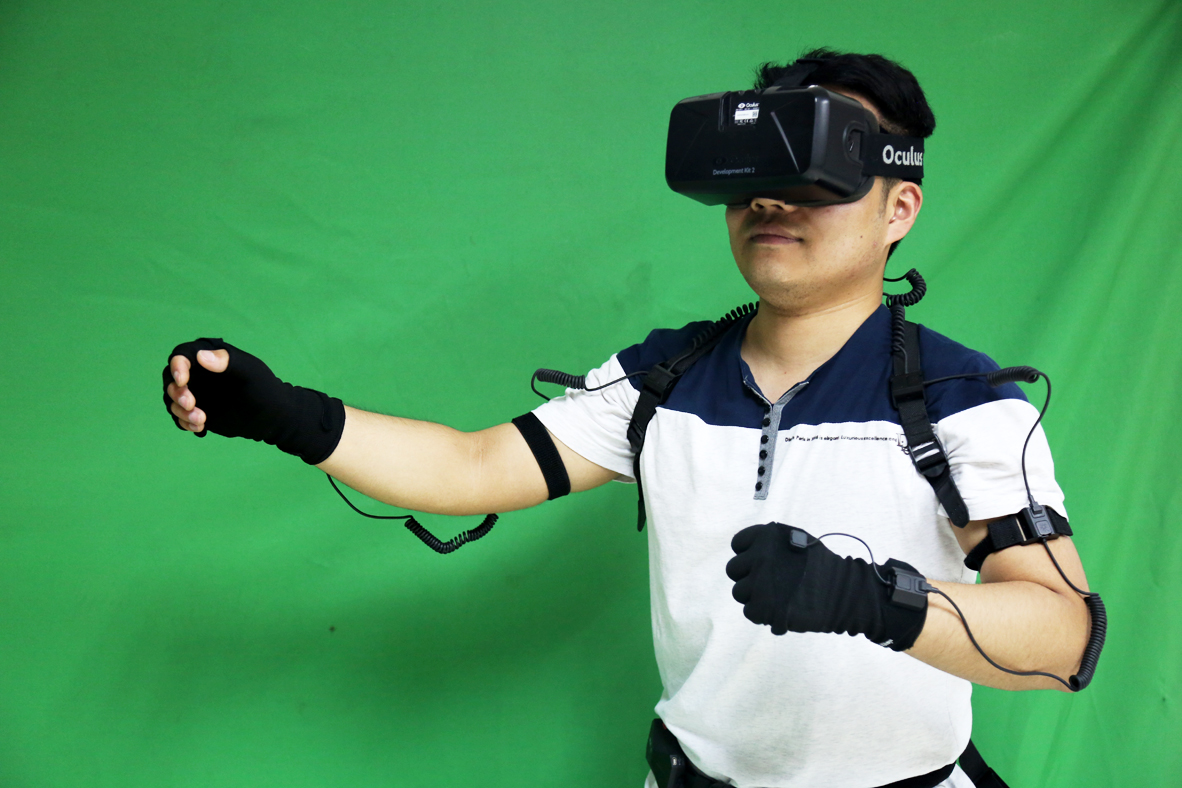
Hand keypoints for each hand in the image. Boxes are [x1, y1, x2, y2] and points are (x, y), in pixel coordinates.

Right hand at [160, 338, 345, 464]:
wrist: (273, 417)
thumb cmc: (265, 389)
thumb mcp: (250, 373)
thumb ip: (228, 362)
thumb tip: (200, 356)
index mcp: (210, 358)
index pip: (182, 355)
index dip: (177, 366)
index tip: (183, 381)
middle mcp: (198, 374)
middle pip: (170, 379)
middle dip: (176, 393)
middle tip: (192, 405)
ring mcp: (196, 393)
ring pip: (172, 400)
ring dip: (180, 411)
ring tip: (202, 420)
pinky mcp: (196, 411)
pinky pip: (179, 417)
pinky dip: (184, 423)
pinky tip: (201, 428)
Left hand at [725, 522, 927, 650]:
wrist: (845, 593)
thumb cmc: (823, 567)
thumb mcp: (799, 540)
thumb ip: (771, 544)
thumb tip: (750, 551)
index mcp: (766, 536)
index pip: (737, 544)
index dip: (747, 555)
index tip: (760, 564)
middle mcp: (759, 555)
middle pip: (733, 570)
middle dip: (748, 578)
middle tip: (769, 585)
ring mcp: (759, 581)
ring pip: (739, 592)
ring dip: (754, 597)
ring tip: (776, 598)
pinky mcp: (763, 606)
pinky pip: (749, 611)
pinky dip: (762, 614)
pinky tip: (778, 610)